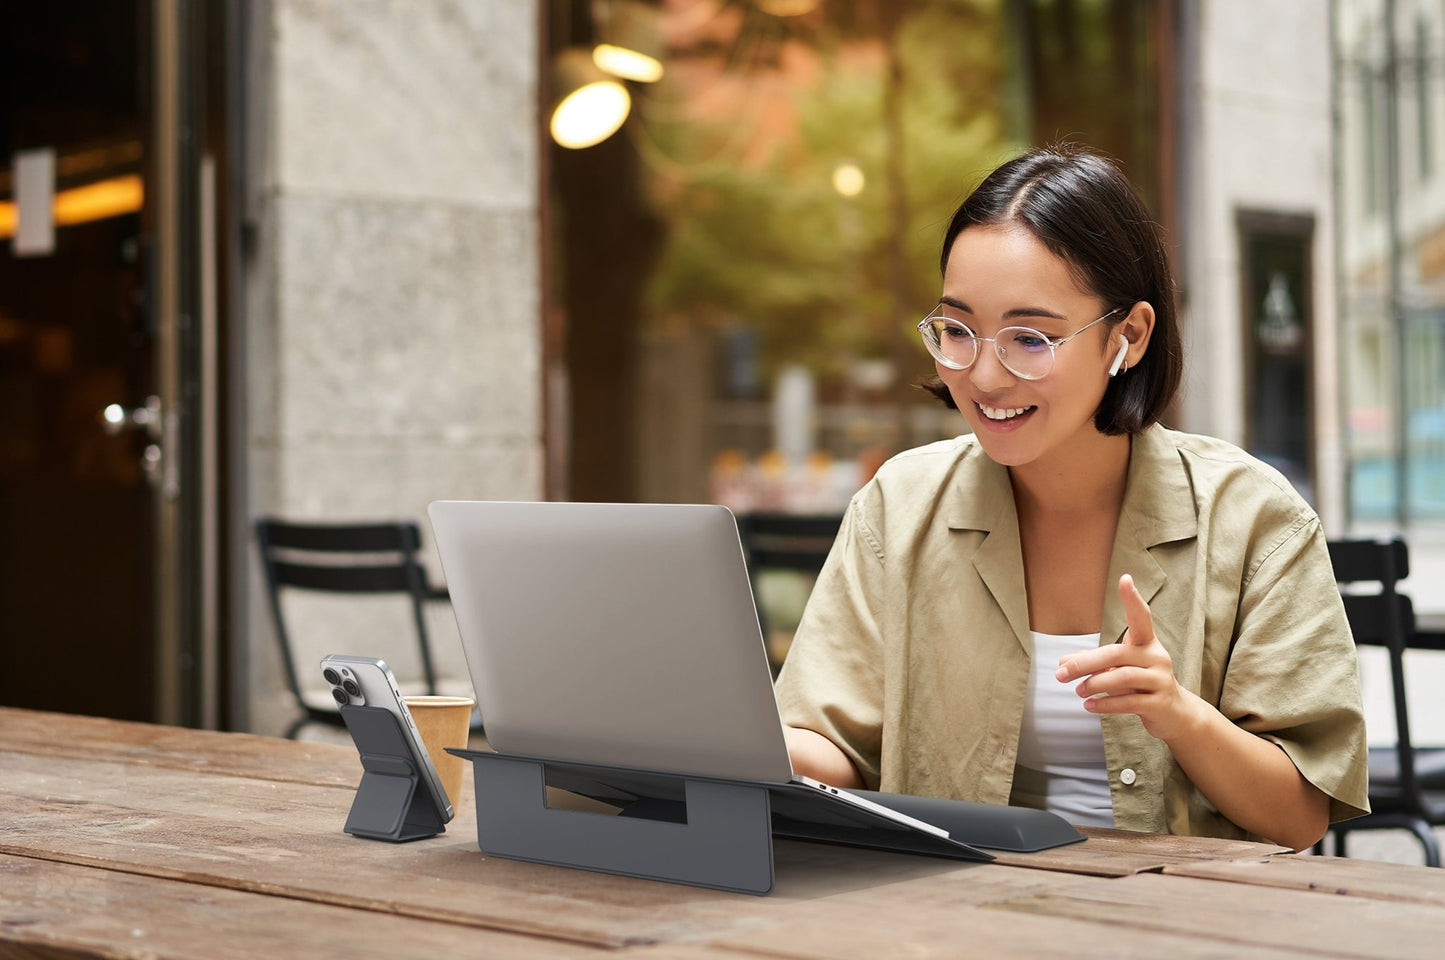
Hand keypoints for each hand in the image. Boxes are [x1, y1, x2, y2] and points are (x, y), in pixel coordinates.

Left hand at [1054, 574, 1204, 742]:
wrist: (1175, 713)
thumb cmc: (1141, 684)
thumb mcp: (1118, 669)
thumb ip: (1093, 664)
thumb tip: (1061, 663)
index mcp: (1146, 642)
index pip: (1141, 616)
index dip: (1132, 598)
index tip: (1124, 579)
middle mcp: (1156, 656)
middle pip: (1116, 653)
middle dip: (1084, 663)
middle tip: (1061, 674)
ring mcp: (1160, 679)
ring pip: (1123, 677)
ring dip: (1095, 684)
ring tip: (1078, 691)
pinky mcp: (1160, 702)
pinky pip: (1129, 702)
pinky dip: (1105, 704)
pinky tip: (1090, 706)